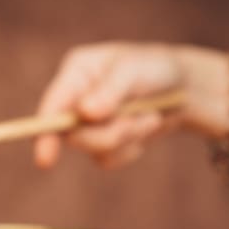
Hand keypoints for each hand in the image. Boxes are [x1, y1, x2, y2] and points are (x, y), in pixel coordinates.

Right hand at [34, 41, 184, 168]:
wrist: (183, 88)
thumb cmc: (156, 68)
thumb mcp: (135, 70)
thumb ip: (110, 90)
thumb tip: (86, 113)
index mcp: (76, 72)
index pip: (52, 105)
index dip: (45, 132)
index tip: (46, 158)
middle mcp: (75, 98)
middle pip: (73, 134)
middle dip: (110, 134)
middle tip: (142, 121)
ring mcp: (86, 123)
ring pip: (93, 148)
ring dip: (127, 137)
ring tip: (152, 118)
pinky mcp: (100, 142)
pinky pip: (108, 159)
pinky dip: (130, 149)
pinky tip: (145, 128)